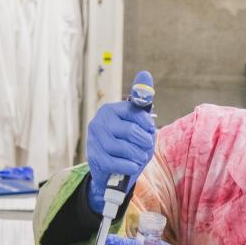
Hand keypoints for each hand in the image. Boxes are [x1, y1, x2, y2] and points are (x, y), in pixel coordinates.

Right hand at [87, 71, 156, 214]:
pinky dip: (129, 166)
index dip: (147, 123)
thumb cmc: (128, 144)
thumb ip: (142, 101)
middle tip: (147, 146)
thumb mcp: (138, 124)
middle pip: (130, 131)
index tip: (150, 130)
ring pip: (123, 148)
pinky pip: (117, 162)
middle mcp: (99, 122)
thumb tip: (145, 73)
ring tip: (140, 157)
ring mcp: (94, 140)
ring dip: (138, 155)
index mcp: (111, 110)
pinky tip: (132, 166)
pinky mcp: (95, 158)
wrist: (111, 171)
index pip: (134, 111)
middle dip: (144, 141)